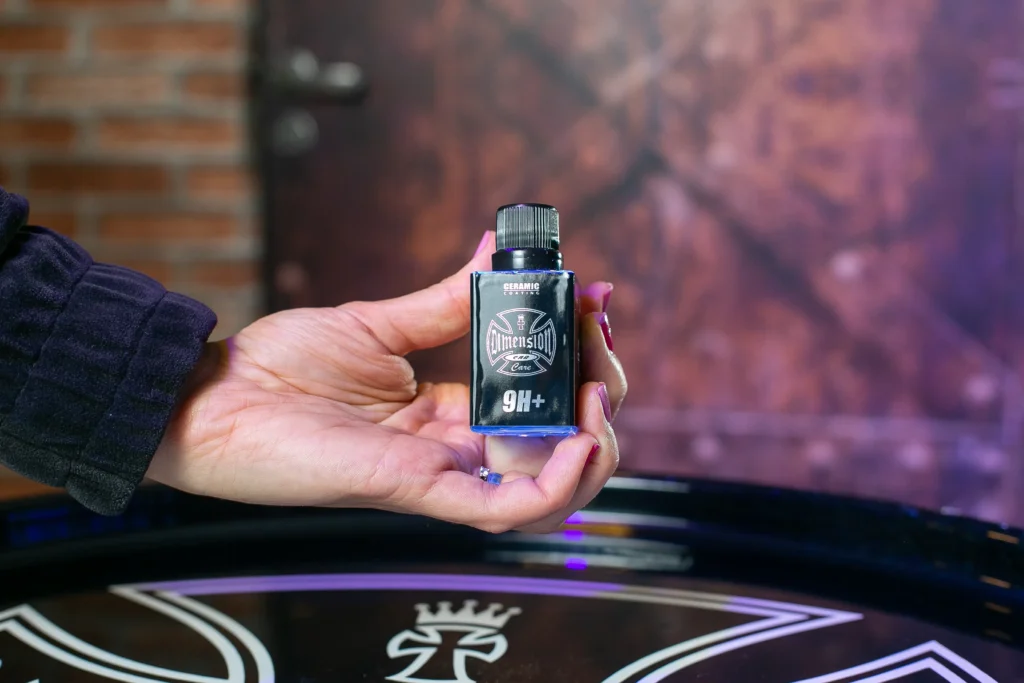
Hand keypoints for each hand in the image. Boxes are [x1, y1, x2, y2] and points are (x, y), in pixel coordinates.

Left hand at [147, 231, 625, 532]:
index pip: (537, 399)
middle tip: (598, 340)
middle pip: (556, 443)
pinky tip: (579, 437)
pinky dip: (557, 482)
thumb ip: (444, 302)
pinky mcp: (420, 491)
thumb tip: (496, 250)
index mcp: (447, 413)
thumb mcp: (377, 324)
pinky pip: (508, 507)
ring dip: (594, 443)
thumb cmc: (280, 367)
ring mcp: (441, 474)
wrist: (213, 399)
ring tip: (596, 390)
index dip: (576, 356)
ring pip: (549, 488)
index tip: (595, 301)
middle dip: (597, 391)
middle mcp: (454, 450)